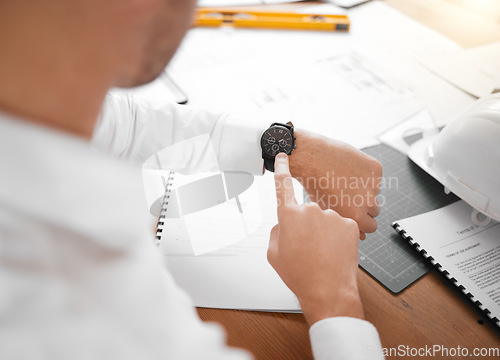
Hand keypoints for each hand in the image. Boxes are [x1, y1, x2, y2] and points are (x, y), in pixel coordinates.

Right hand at [268, 153, 363, 325]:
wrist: (328, 290)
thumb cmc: (300, 274)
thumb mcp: (274, 253)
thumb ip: (277, 231)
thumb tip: (285, 224)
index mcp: (289, 215)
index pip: (282, 184)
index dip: (281, 168)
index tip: (283, 156)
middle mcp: (311, 210)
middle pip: (306, 210)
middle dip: (305, 224)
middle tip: (305, 246)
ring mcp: (332, 216)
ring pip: (325, 219)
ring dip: (323, 231)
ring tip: (321, 252)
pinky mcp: (349, 224)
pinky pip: (340, 225)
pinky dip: (337, 236)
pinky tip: (333, 250)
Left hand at [289, 129, 381, 239]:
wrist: (313, 158)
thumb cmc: (315, 184)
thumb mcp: (328, 210)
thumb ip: (346, 223)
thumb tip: (362, 235)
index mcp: (356, 217)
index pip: (372, 227)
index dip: (363, 221)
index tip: (357, 213)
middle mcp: (368, 203)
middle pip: (375, 210)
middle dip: (365, 205)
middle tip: (349, 194)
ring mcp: (374, 185)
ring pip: (375, 192)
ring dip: (365, 188)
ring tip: (345, 180)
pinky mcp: (376, 169)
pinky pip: (374, 175)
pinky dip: (365, 172)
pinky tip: (348, 168)